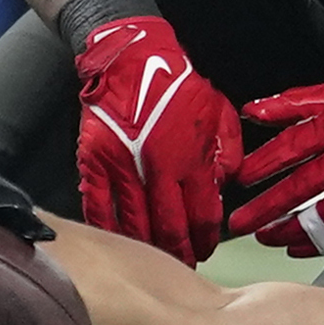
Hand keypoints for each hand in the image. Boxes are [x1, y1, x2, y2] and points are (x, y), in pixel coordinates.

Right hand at [72, 14, 242, 262]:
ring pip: (133, 225)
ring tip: (152, 260)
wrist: (130, 57)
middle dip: (178, 253)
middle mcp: (158, 170)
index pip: (203, 216)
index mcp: (192, 159)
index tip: (206, 250)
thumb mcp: (220, 112)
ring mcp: (123, 168)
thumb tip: (227, 185)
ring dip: (144, 247)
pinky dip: (106, 228)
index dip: (205, 240)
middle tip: (182, 267)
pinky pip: (98, 206)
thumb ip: (228, 152)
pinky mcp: (94, 162)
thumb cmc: (176, 82)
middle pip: (169, 229)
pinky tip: (115, 242)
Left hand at [228, 79, 323, 254]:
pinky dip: (320, 242)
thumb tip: (254, 110)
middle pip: (300, 188)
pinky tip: (298, 248)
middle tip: (238, 224)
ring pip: (322, 215)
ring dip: (289, 230)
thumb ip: (296, 102)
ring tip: (266, 238)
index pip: (291, 146)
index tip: (240, 178)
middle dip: (266, 208)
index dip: (263, 164)